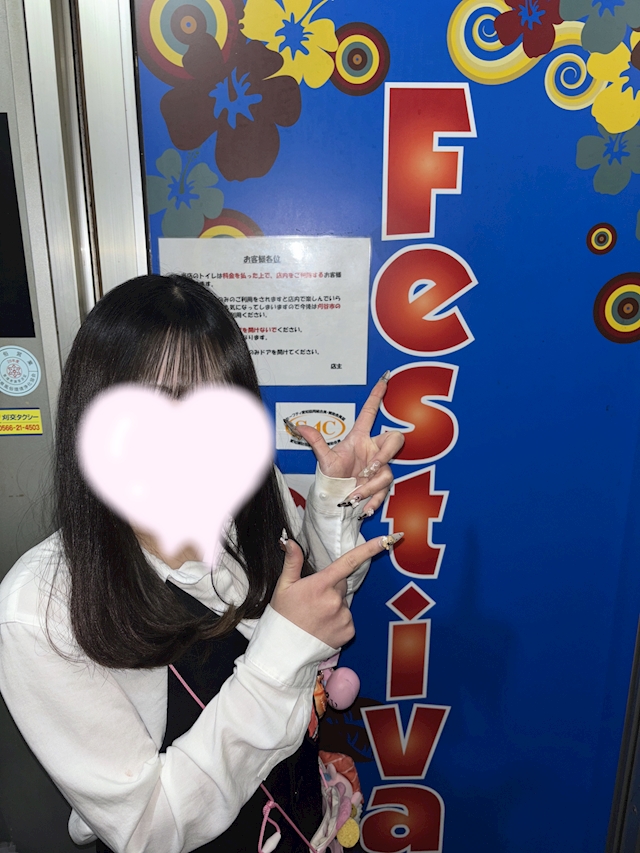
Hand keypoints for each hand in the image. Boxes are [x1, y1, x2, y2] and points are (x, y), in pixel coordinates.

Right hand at [271, 533, 402, 647]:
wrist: (284, 649)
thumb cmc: (283, 616)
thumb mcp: (284, 586)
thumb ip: (292, 562)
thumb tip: (290, 542)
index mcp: (321, 584)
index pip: (348, 562)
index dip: (368, 549)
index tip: (384, 540)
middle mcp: (335, 600)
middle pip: (341, 584)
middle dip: (331, 587)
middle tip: (313, 600)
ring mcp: (344, 616)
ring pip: (344, 603)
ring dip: (334, 606)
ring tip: (316, 617)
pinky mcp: (349, 631)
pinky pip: (348, 619)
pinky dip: (339, 621)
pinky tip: (324, 626)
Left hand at [290, 375, 403, 516]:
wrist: (335, 499)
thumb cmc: (332, 477)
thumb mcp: (324, 460)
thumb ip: (316, 442)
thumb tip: (298, 425)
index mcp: (360, 438)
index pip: (371, 412)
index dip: (377, 395)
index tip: (385, 378)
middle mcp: (373, 449)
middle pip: (395, 439)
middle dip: (385, 454)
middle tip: (369, 469)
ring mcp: (380, 467)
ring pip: (388, 469)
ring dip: (372, 485)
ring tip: (354, 495)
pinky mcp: (381, 483)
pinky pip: (386, 488)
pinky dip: (375, 499)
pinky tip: (365, 507)